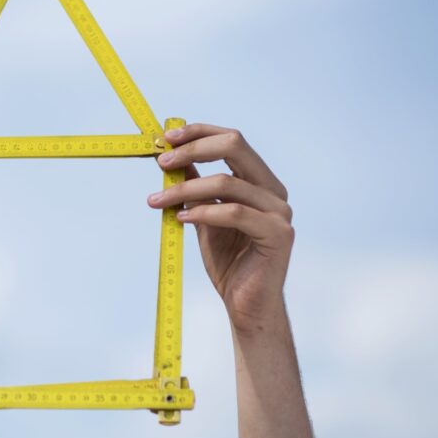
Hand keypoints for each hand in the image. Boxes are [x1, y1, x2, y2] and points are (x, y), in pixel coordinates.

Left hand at [147, 124, 293, 333]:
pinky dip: (203, 212)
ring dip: (185, 189)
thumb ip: (194, 186)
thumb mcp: (203, 215)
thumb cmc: (227, 261)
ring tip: (157, 200)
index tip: (167, 137)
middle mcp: (274, 190)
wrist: (244, 305)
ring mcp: (280, 211)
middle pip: (235, 146)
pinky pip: (234, 213)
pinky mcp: (278, 234)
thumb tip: (171, 156)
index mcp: (260, 181)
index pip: (232, 140)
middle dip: (193, 149)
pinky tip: (180, 218)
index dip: (199, 132)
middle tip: (161, 162)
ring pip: (227, 182)